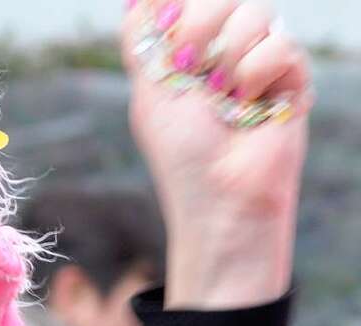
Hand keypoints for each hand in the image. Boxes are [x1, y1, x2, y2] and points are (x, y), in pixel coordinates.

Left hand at [121, 0, 311, 308]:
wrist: (222, 196)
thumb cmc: (182, 154)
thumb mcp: (149, 95)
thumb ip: (142, 43)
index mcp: (186, 57)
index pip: (186, 3)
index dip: (179, 13)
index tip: (172, 45)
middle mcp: (222, 56)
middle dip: (199, 26)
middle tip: (191, 67)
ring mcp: (259, 65)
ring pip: (255, 12)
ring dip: (229, 57)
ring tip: (224, 98)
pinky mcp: (292, 80)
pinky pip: (281, 43)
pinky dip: (259, 73)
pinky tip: (251, 105)